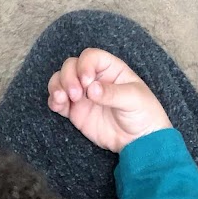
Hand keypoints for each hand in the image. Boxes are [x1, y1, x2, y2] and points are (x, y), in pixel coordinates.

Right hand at [48, 48, 171, 153]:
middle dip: (68, 77)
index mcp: (110, 68)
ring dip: (57, 86)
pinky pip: (59, 101)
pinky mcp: (76, 111)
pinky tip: (57, 105)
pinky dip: (54, 100)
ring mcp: (83, 94)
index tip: (86, 81)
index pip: (91, 57)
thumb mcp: (134, 99)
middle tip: (76, 95)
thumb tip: (91, 89)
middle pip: (71, 66)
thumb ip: (112, 93)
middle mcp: (93, 78)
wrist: (140, 141)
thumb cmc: (143, 113)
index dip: (84, 65)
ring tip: (62, 99)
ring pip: (61, 80)